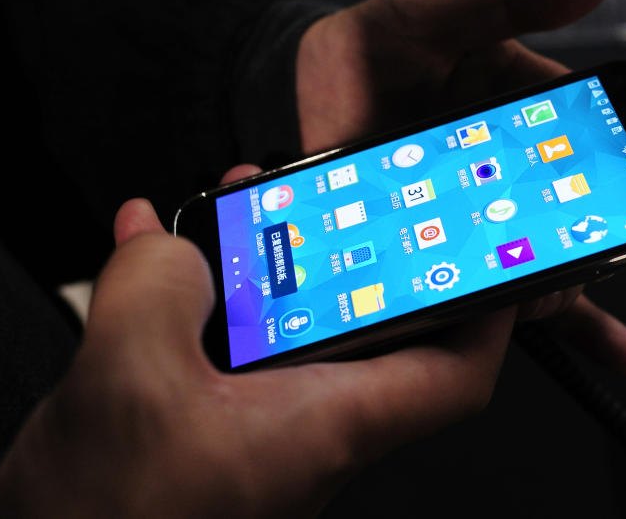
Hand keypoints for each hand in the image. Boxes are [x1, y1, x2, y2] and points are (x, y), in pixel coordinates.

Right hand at [0, 165, 516, 517]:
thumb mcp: (128, 384)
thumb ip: (158, 291)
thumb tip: (167, 244)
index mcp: (323, 422)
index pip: (452, 372)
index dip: (487, 315)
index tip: (497, 261)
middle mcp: (300, 425)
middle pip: (364, 328)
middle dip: (349, 252)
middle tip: (333, 197)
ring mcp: (248, 427)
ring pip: (284, 330)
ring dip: (263, 266)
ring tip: (233, 207)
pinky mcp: (196, 426)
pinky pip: (217, 345)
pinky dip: (197, 297)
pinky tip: (153, 256)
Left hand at [295, 0, 625, 374]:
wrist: (302, 90)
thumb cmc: (375, 45)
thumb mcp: (440, 12)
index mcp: (523, 111)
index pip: (582, 147)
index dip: (603, 174)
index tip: (622, 195)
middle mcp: (509, 169)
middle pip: (569, 217)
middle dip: (586, 247)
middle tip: (588, 264)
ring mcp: (476, 213)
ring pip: (541, 261)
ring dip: (570, 296)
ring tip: (576, 320)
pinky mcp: (441, 247)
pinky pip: (489, 287)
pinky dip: (523, 318)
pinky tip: (546, 345)